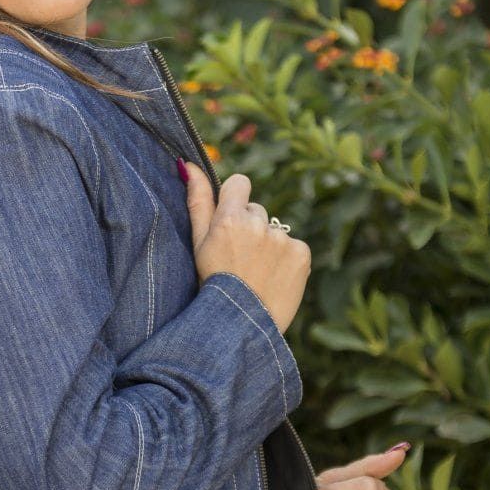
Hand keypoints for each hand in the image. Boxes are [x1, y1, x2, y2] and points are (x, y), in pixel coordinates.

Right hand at [181, 165, 311, 334]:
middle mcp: (258, 224)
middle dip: (249, 229)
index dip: (235, 199)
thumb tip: (188, 165)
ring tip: (256, 274)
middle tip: (239, 260)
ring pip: (275, 231)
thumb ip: (197, 201)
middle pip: (256, 211)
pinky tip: (273, 278)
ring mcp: (283, 239)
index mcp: (230, 218)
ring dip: (268, 246)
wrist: (240, 324)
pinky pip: (293, 246)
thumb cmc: (212, 282)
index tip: (231, 220)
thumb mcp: (198, 243)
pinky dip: (286, 260)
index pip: (240, 183)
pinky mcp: (302, 253)